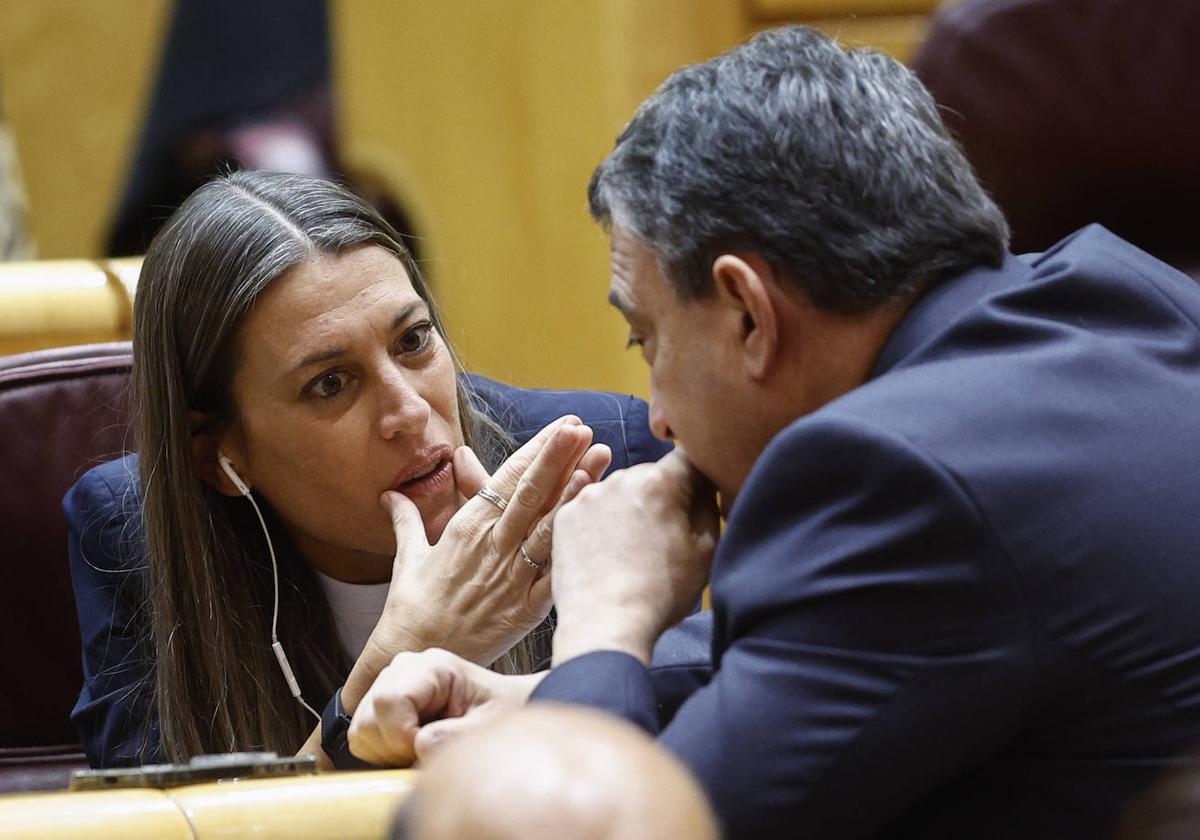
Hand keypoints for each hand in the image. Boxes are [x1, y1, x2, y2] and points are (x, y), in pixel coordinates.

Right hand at [348, 647, 541, 765]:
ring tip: (423, 747)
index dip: (401, 736)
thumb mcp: (488, 726)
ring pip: (360, 730)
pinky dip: (383, 751)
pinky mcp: (382, 701)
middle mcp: (404, 667)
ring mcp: (390, 682)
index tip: (425, 750)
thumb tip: (420, 744)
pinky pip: (362, 736)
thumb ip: (456, 736)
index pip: (389, 700)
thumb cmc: (498, 712)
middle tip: (428, 750)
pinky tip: (412, 745)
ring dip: (388, 751)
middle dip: (394, 748)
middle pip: (367, 719)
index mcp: (432, 666)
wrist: (502, 708)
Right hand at [366, 416, 611, 667]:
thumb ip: (407, 518)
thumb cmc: (411, 607)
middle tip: (583, 427)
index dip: (536, 450)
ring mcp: (510, 576)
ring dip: (574, 490)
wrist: (414, 656)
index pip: (506, 478)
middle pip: (530, 493)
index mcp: (466, 527)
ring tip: (599, 458)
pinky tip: (592, 523)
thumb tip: (390, 493)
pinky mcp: (525, 609)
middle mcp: (490, 546)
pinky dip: (573, 547)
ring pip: (547, 526)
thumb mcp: (409, 555)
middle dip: (558, 457)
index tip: (562, 426)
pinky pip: (555, 573)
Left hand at [551, 448, 719, 664]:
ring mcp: (588, 496)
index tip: (697, 500)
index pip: (688, 458)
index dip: (697, 477)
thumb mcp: (706, 550)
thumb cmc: (661, 592)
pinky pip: (592, 509)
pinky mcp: (565, 516)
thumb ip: (709, 506)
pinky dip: (601, 524)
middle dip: (661, 496)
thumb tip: (705, 486)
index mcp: (661, 482)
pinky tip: (608, 553)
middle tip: (664, 536)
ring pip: (619, 491)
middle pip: (651, 475)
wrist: (604, 625)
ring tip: (632, 550)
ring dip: (629, 509)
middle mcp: (621, 478)